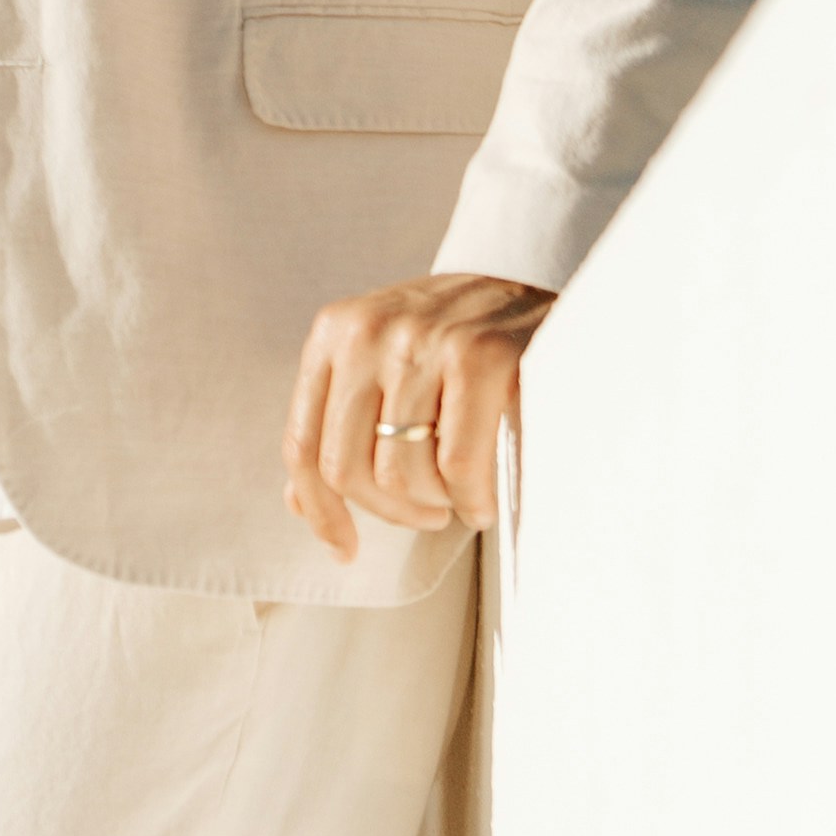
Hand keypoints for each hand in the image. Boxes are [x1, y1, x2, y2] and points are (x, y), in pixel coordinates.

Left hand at [281, 270, 553, 561]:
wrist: (535, 288)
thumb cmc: (457, 341)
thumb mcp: (384, 362)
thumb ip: (342, 422)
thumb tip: (300, 502)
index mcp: (335, 333)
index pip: (302, 443)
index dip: (320, 510)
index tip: (344, 548)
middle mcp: (368, 331)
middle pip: (346, 468)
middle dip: (390, 511)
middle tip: (426, 514)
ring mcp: (422, 341)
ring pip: (400, 474)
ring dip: (433, 505)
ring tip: (456, 497)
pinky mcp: (479, 357)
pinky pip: (457, 465)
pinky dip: (471, 499)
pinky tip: (482, 499)